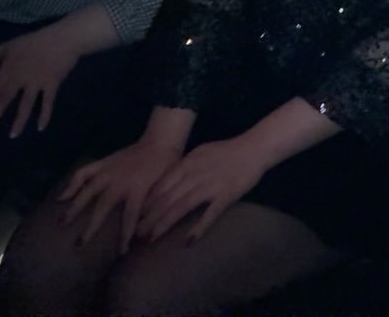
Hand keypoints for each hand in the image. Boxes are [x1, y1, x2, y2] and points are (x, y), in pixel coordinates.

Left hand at [0, 31, 80, 136]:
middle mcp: (19, 76)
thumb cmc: (36, 41)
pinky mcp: (52, 84)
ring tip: (12, 136)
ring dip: (19, 121)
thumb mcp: (11, 44)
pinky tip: (40, 127)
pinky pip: (48, 102)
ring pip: (25, 104)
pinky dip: (45, 115)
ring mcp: (36, 82)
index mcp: (8, 67)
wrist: (64, 38)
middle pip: (3, 98)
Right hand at [60, 140, 180, 253]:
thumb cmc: (167, 167)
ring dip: (74, 207)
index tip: (121, 252)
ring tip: (61, 223)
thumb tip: (146, 230)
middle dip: (90, 228)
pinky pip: (83, 173)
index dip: (124, 237)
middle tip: (78, 245)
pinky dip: (71, 184)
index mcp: (138, 188)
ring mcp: (108, 171)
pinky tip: (62, 197)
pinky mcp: (103, 163)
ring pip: (87, 191)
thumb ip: (154, 207)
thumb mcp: (165, 188)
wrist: (161, 141)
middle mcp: (119, 181)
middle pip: (101, 208)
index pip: (129, 218)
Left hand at [137, 135, 267, 242]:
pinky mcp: (226, 196)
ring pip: (182, 207)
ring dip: (164, 223)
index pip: (161, 186)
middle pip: (167, 199)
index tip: (134, 217)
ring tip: (151, 238)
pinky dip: (199, 228)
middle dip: (149, 217)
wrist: (254, 148)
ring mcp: (210, 186)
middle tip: (135, 234)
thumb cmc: (227, 151)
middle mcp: (195, 175)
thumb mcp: (200, 153)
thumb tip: (165, 183)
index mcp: (188, 164)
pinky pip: (210, 214)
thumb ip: (183, 167)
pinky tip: (188, 241)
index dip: (146, 203)